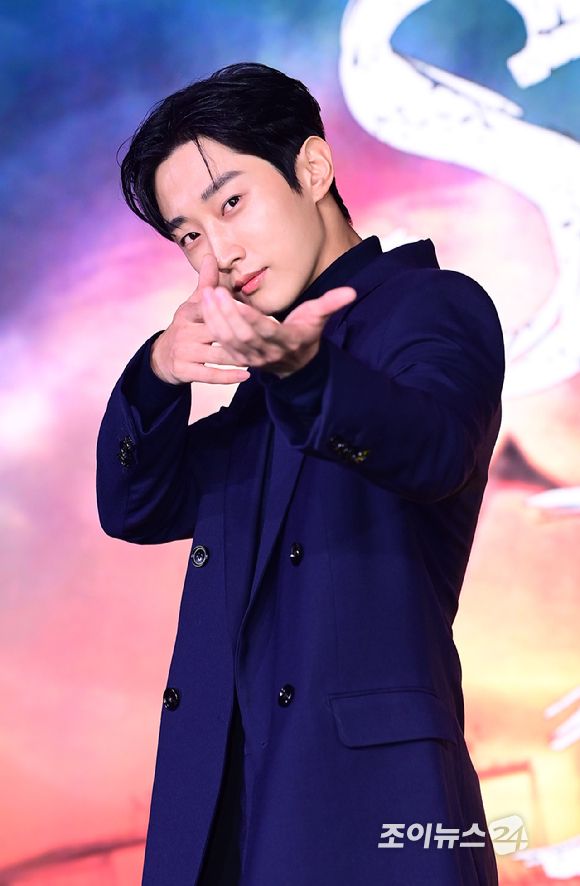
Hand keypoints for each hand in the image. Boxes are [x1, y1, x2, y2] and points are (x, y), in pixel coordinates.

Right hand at [150, 254, 251, 384]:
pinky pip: (209, 375)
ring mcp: (184, 353)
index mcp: (188, 313)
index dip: (229, 310)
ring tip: (260, 356)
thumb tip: (211, 256)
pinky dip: (228, 377)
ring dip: (239, 356)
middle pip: (215, 332)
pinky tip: (247, 375)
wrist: (162, 357)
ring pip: (216, 355)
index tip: (253, 311)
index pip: (210, 309)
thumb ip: (206, 283)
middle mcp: (184, 332)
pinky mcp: (184, 371)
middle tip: (264, 336)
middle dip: (238, 333)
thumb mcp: (192, 304)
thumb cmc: (186, 326)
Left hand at [200, 268, 356, 378]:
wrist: (296, 364)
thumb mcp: (319, 318)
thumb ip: (332, 304)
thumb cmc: (306, 334)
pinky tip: (204, 304)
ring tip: (204, 293)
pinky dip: (212, 324)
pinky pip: (223, 343)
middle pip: (242, 335)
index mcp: (287, 341)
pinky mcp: (241, 358)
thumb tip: (350, 292)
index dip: (248, 317)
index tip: (233, 298)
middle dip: (225, 314)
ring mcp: (252, 358)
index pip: (265, 330)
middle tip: (213, 291)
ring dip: (214, 318)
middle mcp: (268, 353)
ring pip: (229, 340)